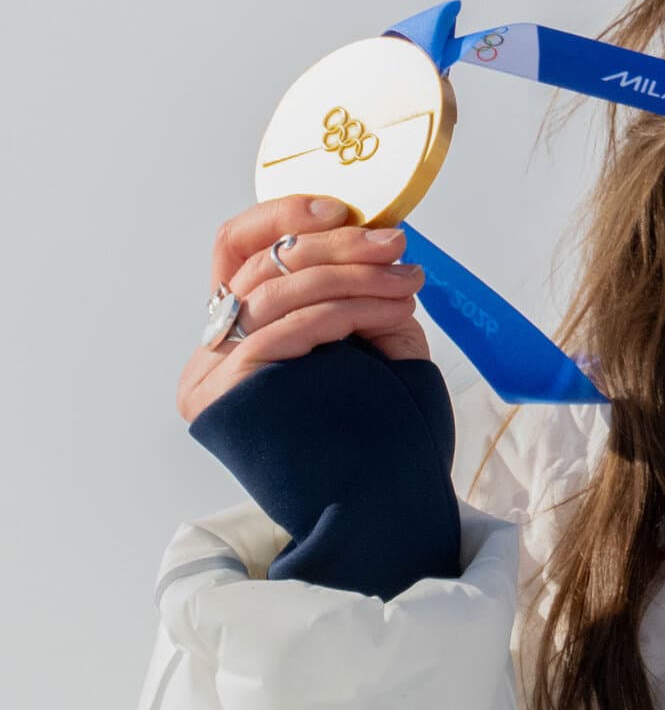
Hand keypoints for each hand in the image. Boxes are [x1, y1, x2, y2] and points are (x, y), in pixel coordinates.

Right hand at [177, 195, 429, 422]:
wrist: (379, 501)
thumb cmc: (376, 426)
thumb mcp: (368, 339)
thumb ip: (354, 289)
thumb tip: (374, 232)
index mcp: (236, 330)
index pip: (234, 249)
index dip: (282, 216)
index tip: (340, 208)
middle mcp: (212, 351)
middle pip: (261, 265)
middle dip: (338, 246)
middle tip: (397, 246)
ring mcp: (215, 375)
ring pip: (277, 291)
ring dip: (354, 277)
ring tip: (408, 283)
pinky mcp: (231, 393)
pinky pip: (289, 328)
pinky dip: (347, 310)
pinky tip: (392, 312)